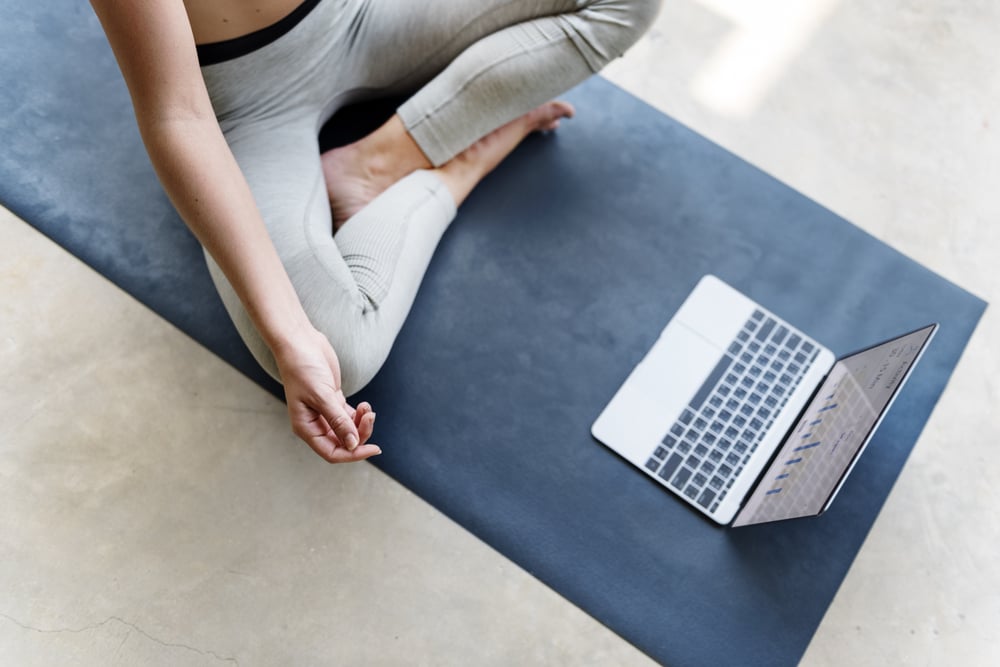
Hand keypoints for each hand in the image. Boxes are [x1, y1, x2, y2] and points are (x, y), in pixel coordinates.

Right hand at [273, 327, 379, 462]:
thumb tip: (352, 444)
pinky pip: (349, 416)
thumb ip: (338, 421)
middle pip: (343, 442)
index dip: (353, 454)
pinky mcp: (332, 400)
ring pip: (348, 430)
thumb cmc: (303, 368)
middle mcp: (314, 424)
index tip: (374, 448)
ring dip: (361, 423)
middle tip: (370, 416)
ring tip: (368, 408)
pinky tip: (365, 405)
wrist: (300, 342)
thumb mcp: (322, 395)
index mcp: (306, 427)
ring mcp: (324, 412)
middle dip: (360, 433)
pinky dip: (359, 414)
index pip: (332, 452)